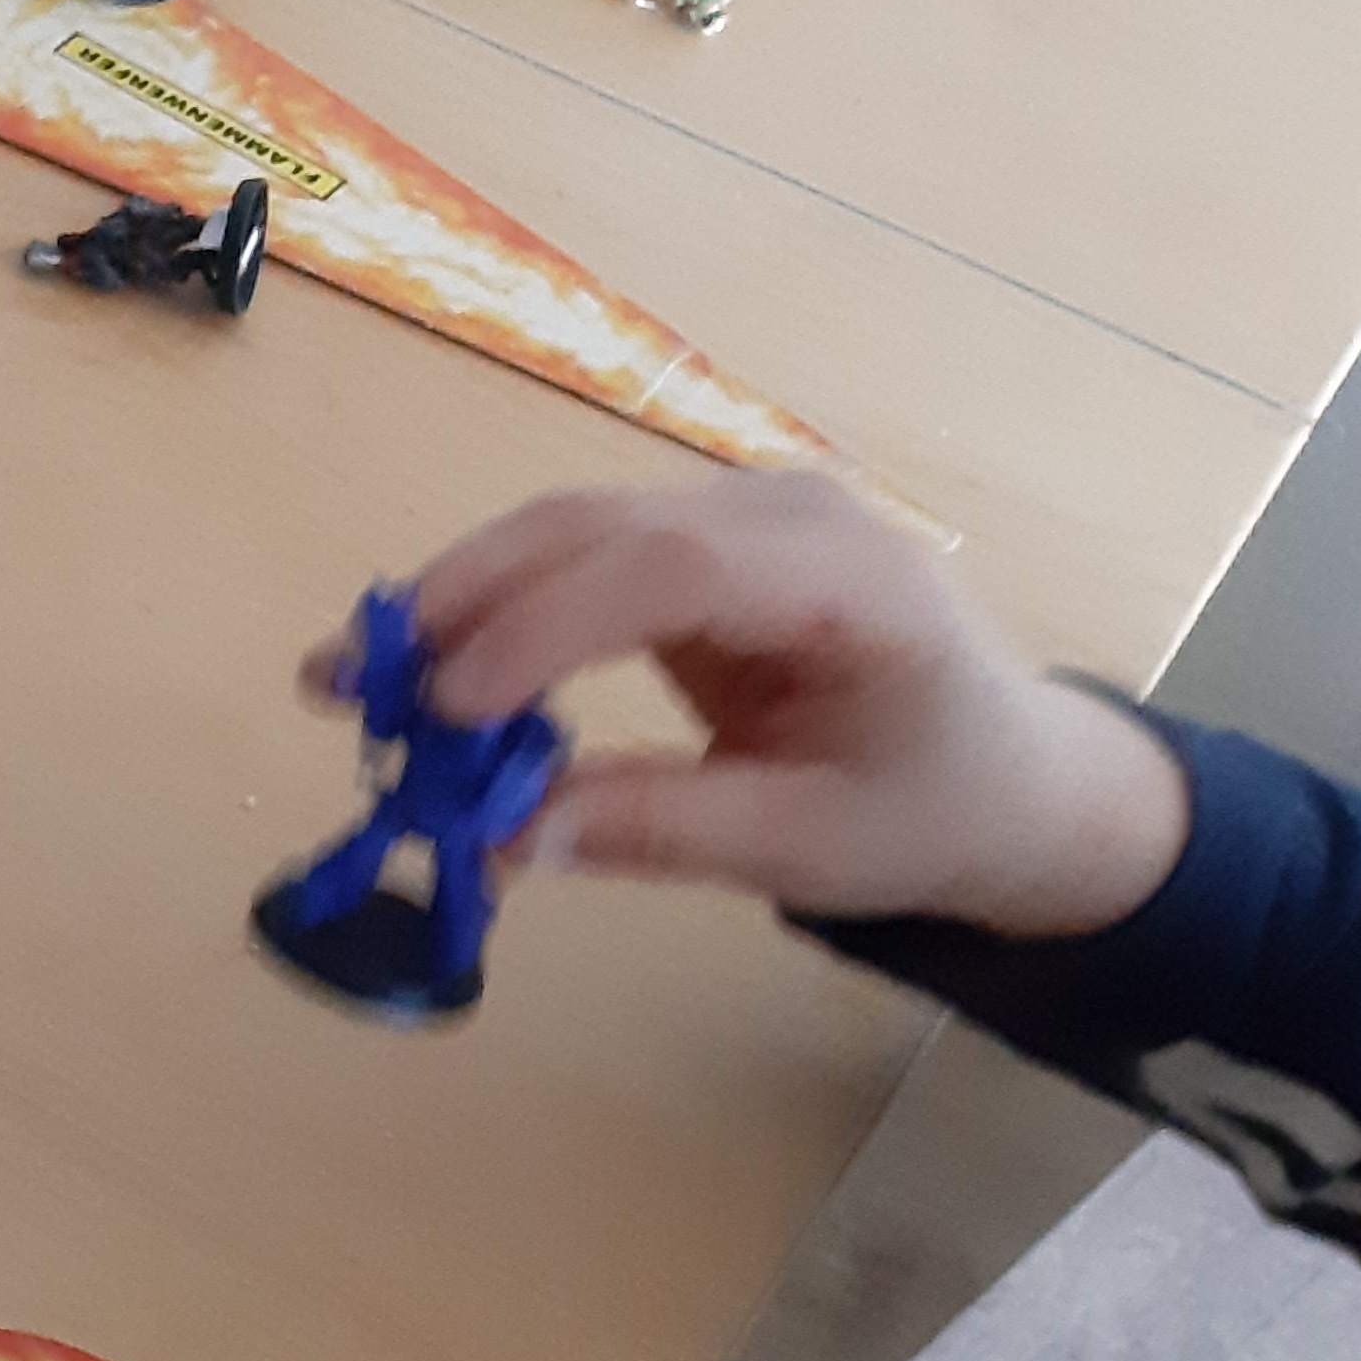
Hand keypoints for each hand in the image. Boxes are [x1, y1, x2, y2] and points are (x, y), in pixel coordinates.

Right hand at [326, 474, 1188, 938]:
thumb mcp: (809, 847)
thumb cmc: (934, 814)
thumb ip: (659, 830)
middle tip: (341, 687)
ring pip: (565, 529)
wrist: (1019, 778)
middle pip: (596, 524)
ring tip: (348, 681)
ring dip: (452, 600)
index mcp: (854, 582)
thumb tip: (502, 837)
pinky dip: (491, 608)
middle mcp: (789, 513)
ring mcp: (740, 513)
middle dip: (460, 601)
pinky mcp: (699, 540)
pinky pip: (575, 557)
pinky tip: (422, 666)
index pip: (674, 568)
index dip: (545, 627)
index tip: (446, 711)